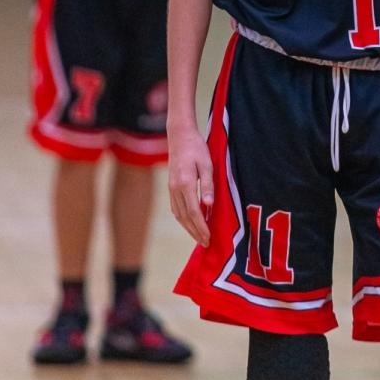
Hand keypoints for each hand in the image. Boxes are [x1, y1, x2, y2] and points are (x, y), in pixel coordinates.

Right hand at [167, 124, 214, 245]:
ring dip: (188, 228)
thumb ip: (207, 185)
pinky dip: (183, 219)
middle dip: (195, 232)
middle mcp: (175, 189)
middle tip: (206, 244)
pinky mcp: (170, 186)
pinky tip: (190, 222)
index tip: (209, 237)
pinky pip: (175, 208)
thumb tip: (209, 205)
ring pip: (178, 214)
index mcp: (185, 183)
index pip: (193, 212)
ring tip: (199, 237)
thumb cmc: (196, 148)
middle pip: (185, 217)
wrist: (180, 136)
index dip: (201, 227)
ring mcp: (171, 188)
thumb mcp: (207, 164)